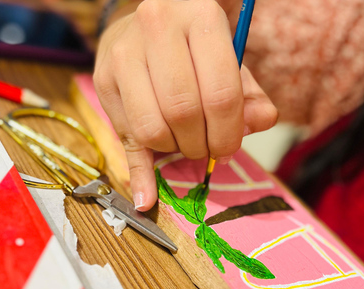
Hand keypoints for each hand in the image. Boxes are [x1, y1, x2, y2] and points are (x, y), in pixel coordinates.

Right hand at [94, 0, 276, 210]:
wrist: (142, 24)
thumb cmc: (189, 46)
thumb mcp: (227, 60)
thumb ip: (249, 94)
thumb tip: (260, 123)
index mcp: (200, 17)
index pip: (220, 93)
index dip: (228, 134)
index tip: (227, 148)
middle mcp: (158, 27)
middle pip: (183, 113)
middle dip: (199, 145)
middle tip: (204, 148)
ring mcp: (124, 54)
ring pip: (151, 128)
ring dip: (173, 150)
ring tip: (181, 142)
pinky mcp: (103, 78)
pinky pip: (125, 137)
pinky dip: (139, 173)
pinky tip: (147, 197)